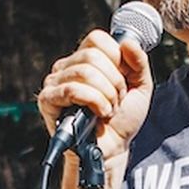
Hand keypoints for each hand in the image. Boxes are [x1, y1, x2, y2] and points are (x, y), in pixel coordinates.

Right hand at [37, 29, 153, 165]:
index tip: (122, 80)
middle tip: (116, 100)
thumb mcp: (140, 86)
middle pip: (92, 56)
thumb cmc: (123, 119)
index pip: (97, 39)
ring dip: (106, 96)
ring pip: (85, 73)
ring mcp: (55, 83)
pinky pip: (72, 90)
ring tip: (108, 110)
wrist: (114, 149)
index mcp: (85, 58)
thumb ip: (139, 62)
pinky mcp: (48, 100)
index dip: (116, 58)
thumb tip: (126, 42)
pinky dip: (94, 102)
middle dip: (114, 82)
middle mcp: (66, 66)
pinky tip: (98, 115)